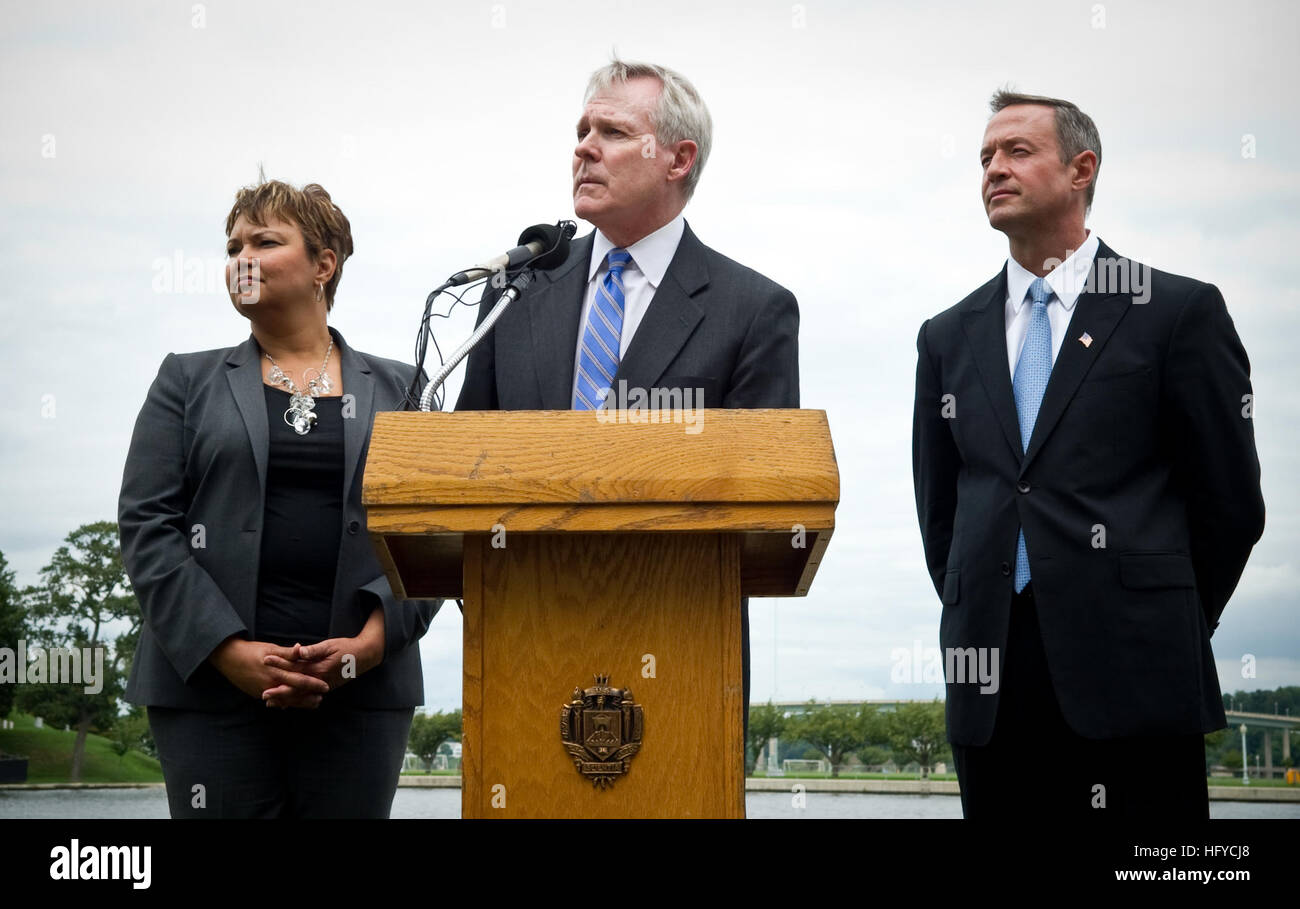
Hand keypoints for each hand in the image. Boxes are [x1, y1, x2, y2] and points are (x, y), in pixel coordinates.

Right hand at [209, 638, 329, 708]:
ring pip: (285, 700)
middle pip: (294, 694)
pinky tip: (293, 704)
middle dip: (308, 697)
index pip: (299, 680)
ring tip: (313, 703)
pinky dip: (285, 702)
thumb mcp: (271, 648)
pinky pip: (275, 701)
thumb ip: (287, 653)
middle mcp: (270, 684)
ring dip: (299, 702)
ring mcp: (263, 691)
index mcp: (276, 671)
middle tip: (321, 699)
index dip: (313, 684)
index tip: (325, 686)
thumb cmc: (251, 651)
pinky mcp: (258, 694)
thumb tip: (301, 648)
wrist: (229, 658)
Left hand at [262, 613, 382, 703]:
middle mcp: (320, 681)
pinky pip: (309, 697)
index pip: (295, 668)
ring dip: (286, 700)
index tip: (265, 660)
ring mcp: (324, 687)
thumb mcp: (330, 645)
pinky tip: (289, 703)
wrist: (365, 656)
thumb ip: (313, 650)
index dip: (279, 664)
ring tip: (272, 703)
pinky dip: (297, 701)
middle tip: (263, 694)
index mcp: (320, 669)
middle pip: (296, 688)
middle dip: (279, 692)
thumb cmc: (347, 648)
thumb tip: (298, 650)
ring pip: (302, 696)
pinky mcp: (326, 688)